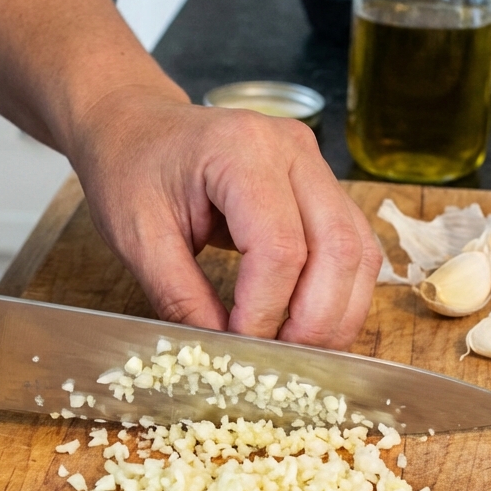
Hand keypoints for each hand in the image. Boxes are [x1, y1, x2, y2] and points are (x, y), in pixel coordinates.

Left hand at [0, 0, 380, 347]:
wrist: (136, 125)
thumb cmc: (132, 170)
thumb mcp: (138, 237)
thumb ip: (179, 296)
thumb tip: (223, 353)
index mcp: (241, 151)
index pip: (279, 247)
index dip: (266, 310)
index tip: (239, 350)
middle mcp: (293, 150)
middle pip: (338, 247)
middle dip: (316, 320)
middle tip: (283, 365)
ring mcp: (315, 165)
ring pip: (358, 249)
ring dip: (338, 311)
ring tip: (301, 352)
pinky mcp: (322, 186)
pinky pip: (354, 245)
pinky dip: (340, 292)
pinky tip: (312, 323)